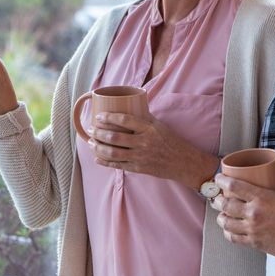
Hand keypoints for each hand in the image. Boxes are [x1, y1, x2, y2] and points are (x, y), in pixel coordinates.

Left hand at [87, 111, 217, 188]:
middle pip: (115, 138)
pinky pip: (118, 166)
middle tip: (90, 129)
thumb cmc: (171, 141)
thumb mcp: (159, 126)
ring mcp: (140, 157)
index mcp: (148, 129)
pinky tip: (97, 158)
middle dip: (99, 133)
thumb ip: (143, 118)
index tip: (98, 116)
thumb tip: (129, 107)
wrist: (183, 162)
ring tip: (91, 143)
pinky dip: (105, 162)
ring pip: (113, 153)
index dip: (109, 117)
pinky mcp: (138, 169)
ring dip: (98, 148)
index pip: (125, 120)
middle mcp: (143, 143)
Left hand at [210, 173, 274, 259]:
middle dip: (217, 200)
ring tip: (222, 214)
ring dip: (220, 217)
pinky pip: (233, 238)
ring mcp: (252, 229)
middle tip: (218, 197)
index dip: (221, 181)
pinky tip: (229, 229)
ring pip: (225, 223)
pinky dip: (227, 232)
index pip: (233, 186)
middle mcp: (253, 213)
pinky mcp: (254, 243)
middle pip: (224, 205)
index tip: (219, 178)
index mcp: (261, 198)